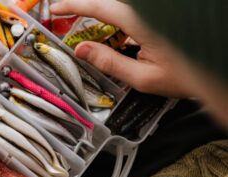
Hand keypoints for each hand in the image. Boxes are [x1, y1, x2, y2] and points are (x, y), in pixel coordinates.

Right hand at [50, 0, 197, 96]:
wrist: (211, 71)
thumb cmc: (184, 76)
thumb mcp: (142, 77)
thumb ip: (109, 62)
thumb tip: (82, 50)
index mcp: (141, 23)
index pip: (100, 7)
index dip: (75, 6)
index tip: (56, 8)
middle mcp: (145, 14)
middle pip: (106, 7)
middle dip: (84, 14)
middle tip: (67, 24)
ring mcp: (150, 16)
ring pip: (116, 13)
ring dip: (101, 26)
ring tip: (91, 44)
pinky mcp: (153, 20)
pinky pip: (128, 20)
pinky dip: (116, 31)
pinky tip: (115, 46)